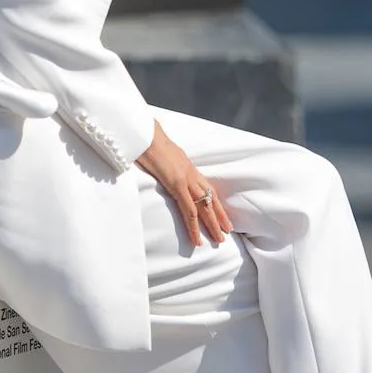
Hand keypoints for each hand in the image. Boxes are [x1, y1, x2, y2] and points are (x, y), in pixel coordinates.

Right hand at [136, 121, 233, 247]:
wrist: (144, 132)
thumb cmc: (148, 141)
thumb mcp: (162, 155)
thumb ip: (167, 164)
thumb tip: (164, 168)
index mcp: (187, 167)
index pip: (206, 188)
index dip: (215, 203)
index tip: (221, 215)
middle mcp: (191, 173)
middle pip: (210, 199)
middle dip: (219, 217)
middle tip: (227, 232)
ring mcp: (185, 179)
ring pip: (204, 207)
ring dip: (212, 225)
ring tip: (219, 240)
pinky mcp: (176, 184)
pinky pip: (188, 210)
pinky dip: (193, 226)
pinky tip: (196, 239)